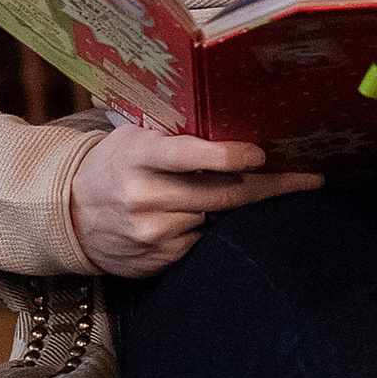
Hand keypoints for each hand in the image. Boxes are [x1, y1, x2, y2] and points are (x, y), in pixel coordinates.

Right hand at [69, 124, 322, 276]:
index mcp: (138, 156)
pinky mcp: (157, 260)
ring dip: (237, 209)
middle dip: (270, 186)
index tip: (262, 153)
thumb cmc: (114, 164)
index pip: (188, 155)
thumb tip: (233, 117)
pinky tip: (200, 219)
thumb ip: (174, 133)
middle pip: (221, 194)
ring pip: (216, 220)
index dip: (228, 155)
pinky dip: (209, 230)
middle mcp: (144, 196)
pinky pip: (202, 244)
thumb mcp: (133, 137)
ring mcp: (151, 233)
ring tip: (249, 193)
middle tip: (308, 180)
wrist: (68, 213)